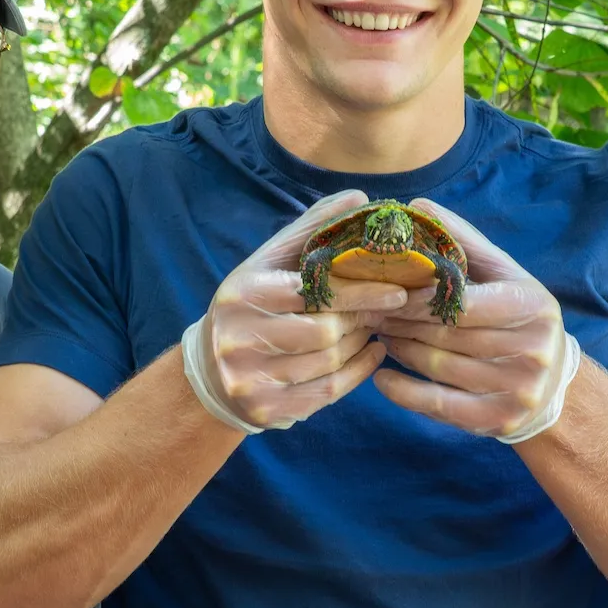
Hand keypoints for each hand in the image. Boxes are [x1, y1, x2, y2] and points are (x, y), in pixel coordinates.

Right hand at [181, 190, 404, 433]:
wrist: (211, 371)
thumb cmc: (251, 304)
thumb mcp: (268, 262)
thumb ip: (311, 229)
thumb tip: (359, 198)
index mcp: (245, 293)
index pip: (314, 291)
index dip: (361, 291)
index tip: (397, 290)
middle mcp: (241, 337)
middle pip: (326, 331)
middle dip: (364, 318)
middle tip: (391, 309)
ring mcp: (251, 378)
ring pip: (330, 362)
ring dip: (361, 344)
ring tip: (375, 327)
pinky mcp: (266, 409)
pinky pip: (328, 391)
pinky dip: (359, 372)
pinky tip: (373, 354)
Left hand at [373, 197, 581, 442]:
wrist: (554, 389)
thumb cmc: (520, 319)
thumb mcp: (507, 276)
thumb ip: (465, 243)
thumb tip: (419, 207)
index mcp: (532, 307)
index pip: (463, 302)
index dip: (419, 297)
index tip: (387, 288)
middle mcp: (531, 350)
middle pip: (447, 334)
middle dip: (402, 320)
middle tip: (370, 309)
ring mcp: (515, 390)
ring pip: (437, 366)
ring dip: (399, 348)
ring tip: (379, 332)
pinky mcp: (496, 421)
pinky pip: (438, 404)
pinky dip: (403, 391)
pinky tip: (381, 377)